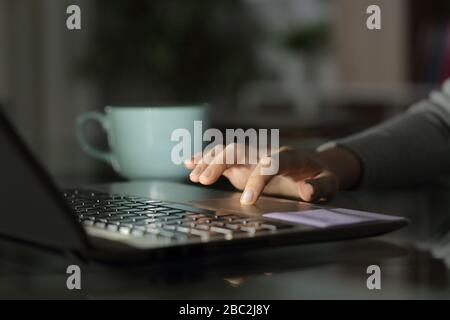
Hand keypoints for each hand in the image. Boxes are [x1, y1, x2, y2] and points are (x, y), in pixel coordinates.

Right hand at [184, 143, 360, 203]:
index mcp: (289, 156)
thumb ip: (321, 186)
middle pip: (239, 149)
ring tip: (194, 175)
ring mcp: (252, 155)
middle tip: (204, 180)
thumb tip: (307, 191)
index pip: (270, 163)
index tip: (247, 201)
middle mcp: (266, 152)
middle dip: (220, 162)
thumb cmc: (320, 176)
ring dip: (208, 161)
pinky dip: (205, 159)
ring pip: (226, 150)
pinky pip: (222, 157)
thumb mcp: (330, 183)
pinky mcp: (243, 162)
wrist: (311, 165)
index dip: (258, 179)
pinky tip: (189, 164)